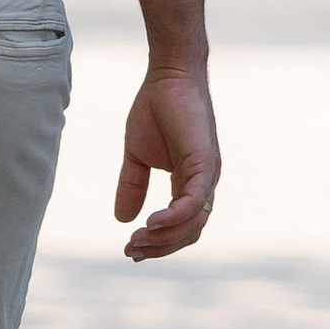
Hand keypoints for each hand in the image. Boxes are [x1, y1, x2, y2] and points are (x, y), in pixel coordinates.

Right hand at [115, 59, 218, 259]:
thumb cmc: (156, 110)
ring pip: (194, 222)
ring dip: (165, 237)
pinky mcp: (205, 162)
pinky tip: (151, 222)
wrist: (168, 77)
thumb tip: (122, 219)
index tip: (130, 249)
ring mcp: (207, 175)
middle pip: (190, 231)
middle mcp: (204, 184)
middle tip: (131, 251)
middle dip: (160, 247)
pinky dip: (175, 216)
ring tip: (137, 240)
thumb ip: (132, 186)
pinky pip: (194, 200)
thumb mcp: (137, 156)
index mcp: (190, 183)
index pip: (181, 226)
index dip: (158, 243)